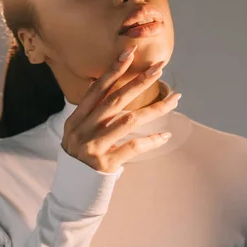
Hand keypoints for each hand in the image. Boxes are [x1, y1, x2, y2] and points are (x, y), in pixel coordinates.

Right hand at [61, 45, 181, 173]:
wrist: (71, 194)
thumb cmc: (80, 160)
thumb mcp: (77, 133)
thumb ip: (90, 112)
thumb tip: (100, 82)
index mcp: (76, 120)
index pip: (96, 90)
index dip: (113, 70)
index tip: (129, 53)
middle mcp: (82, 130)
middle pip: (114, 101)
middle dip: (138, 82)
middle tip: (158, 68)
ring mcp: (93, 147)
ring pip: (128, 121)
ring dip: (154, 108)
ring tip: (174, 99)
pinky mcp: (104, 164)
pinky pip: (132, 147)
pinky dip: (150, 141)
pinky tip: (165, 136)